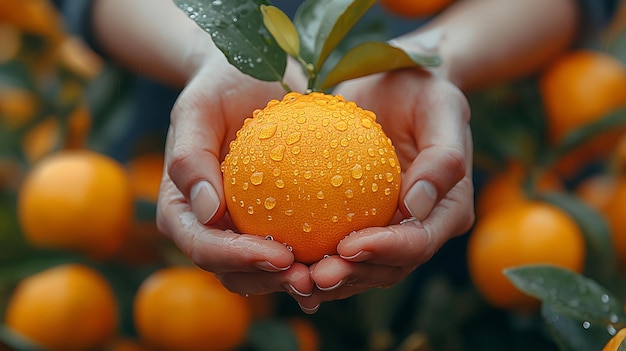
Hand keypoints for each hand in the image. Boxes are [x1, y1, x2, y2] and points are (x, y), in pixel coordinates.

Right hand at [156, 45, 315, 302]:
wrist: (251, 77)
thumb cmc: (220, 87)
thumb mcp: (197, 108)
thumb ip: (191, 157)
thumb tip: (208, 212)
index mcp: (182, 210)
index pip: (204, 246)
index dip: (238, 260)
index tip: (279, 255)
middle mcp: (209, 228)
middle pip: (233, 272)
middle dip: (268, 283)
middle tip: (309, 277)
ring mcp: (241, 229)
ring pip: (263, 272)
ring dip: (294, 280)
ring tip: (331, 275)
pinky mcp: (273, 221)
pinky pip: (294, 245)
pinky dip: (316, 257)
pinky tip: (347, 256)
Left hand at [290, 68, 474, 312]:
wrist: (395, 83)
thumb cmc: (423, 88)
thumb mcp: (442, 107)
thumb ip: (443, 157)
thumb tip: (416, 207)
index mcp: (448, 210)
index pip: (420, 242)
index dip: (387, 251)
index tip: (350, 245)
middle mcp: (420, 227)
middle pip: (388, 267)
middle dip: (354, 276)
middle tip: (315, 276)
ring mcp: (389, 227)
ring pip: (361, 267)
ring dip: (331, 279)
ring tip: (297, 281)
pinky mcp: (360, 220)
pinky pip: (336, 244)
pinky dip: (314, 257)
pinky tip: (284, 261)